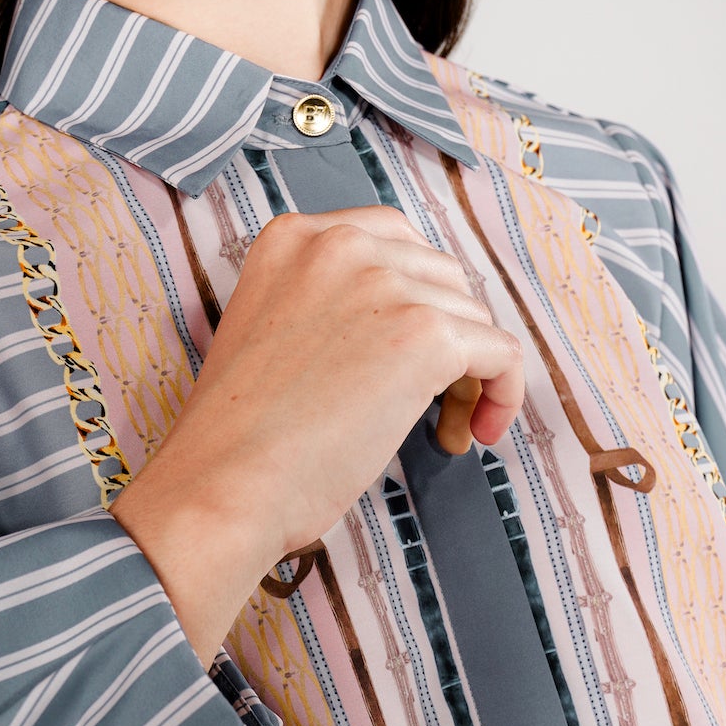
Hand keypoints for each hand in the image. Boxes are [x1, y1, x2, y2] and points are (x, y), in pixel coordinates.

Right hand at [135, 203, 523, 570]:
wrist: (223, 486)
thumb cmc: (238, 441)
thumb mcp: (270, 334)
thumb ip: (325, 308)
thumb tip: (398, 333)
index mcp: (293, 239)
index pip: (392, 242)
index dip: (414, 300)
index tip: (407, 354)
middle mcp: (340, 246)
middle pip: (439, 275)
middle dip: (447, 336)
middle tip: (430, 402)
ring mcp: (384, 285)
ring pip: (472, 316)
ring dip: (468, 375)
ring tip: (441, 431)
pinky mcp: (424, 335)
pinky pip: (501, 353)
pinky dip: (502, 394)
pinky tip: (475, 432)